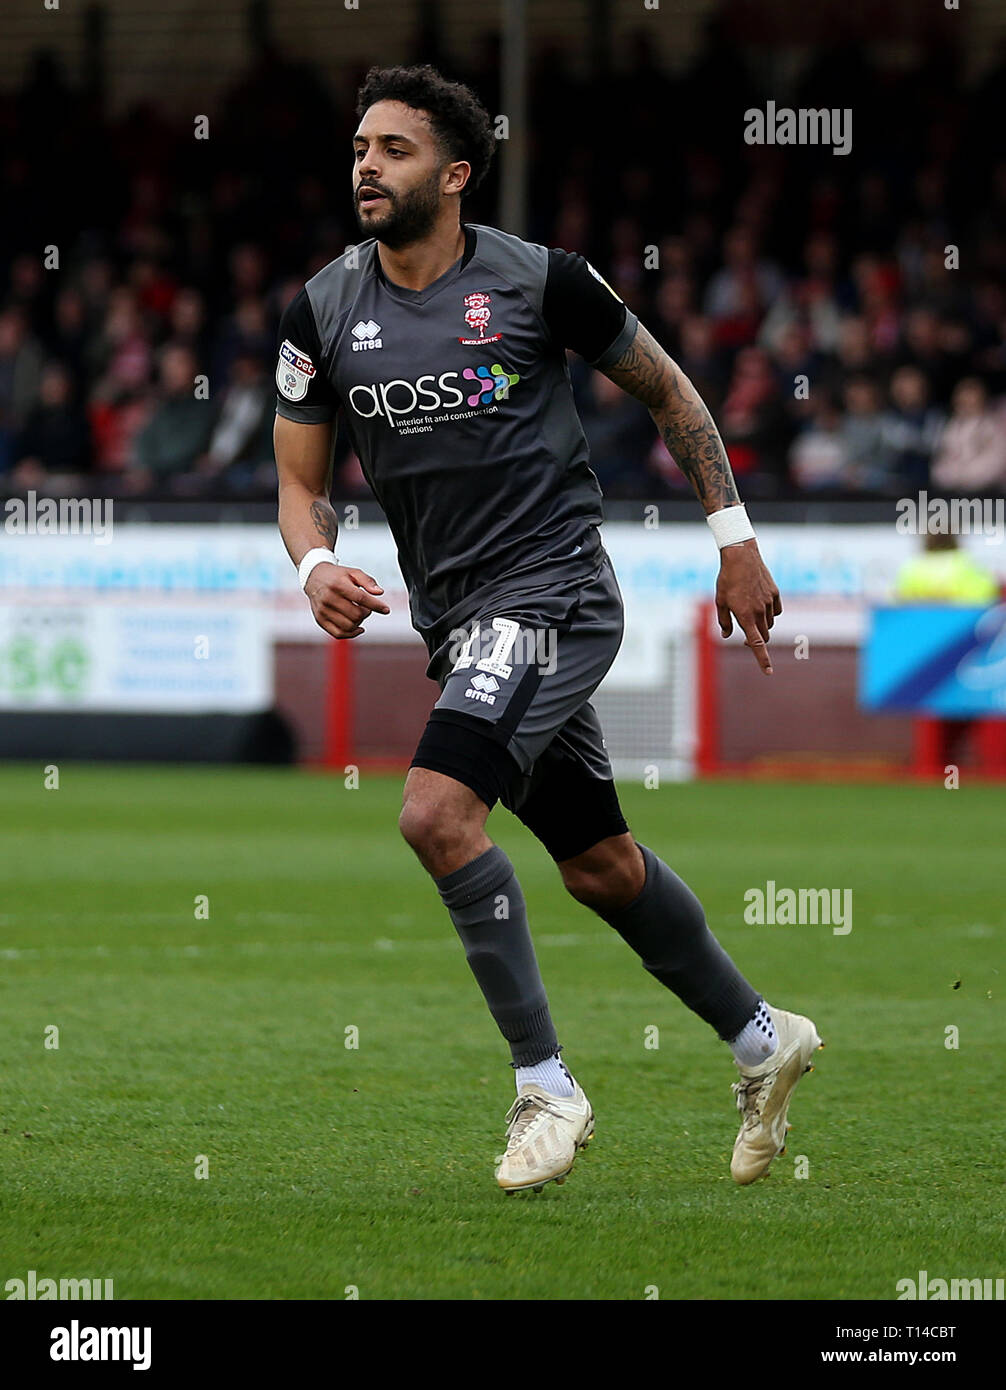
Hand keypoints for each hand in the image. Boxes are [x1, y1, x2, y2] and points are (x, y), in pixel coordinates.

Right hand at [305, 564, 390, 639]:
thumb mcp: (353, 572)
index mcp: (338, 585)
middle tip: (367, 608)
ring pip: (348, 626)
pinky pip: (338, 634)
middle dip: (366, 613)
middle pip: (356, 615)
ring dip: (359, 623)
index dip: (376, 605)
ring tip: (359, 614)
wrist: (313, 577)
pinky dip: (351, 634)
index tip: (386, 610)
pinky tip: (358, 628)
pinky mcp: (320, 620)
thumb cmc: (337, 576)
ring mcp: (323, 611)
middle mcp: (328, 598)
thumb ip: (368, 581)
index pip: (361, 598)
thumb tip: (380, 592)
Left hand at [715, 540, 781, 673]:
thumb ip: (723, 621)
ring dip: (761, 626)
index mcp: (745, 616)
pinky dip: (769, 614)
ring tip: (748, 613)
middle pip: (763, 636)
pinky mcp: (775, 594)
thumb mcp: (720, 602)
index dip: (762, 660)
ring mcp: (769, 602)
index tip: (768, 671)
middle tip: (744, 638)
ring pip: (769, 624)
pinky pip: (775, 611)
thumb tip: (726, 635)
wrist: (741, 556)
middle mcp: (760, 611)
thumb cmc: (727, 580)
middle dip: (756, 641)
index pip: (756, 644)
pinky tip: (760, 606)